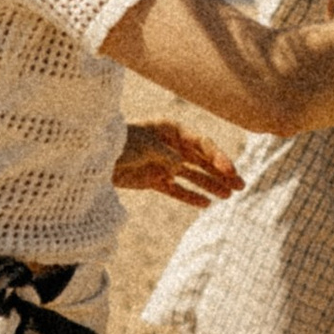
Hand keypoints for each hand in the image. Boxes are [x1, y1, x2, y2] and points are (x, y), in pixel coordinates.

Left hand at [114, 120, 242, 207]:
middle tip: (241, 185)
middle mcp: (170, 144)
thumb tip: (179, 168)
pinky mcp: (153, 179)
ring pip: (192, 175)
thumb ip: (167, 157)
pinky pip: (176, 189)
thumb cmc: (118, 143)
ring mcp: (162, 162)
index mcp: (170, 128)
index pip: (202, 143)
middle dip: (221, 172)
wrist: (92, 158)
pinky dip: (189, 196)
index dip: (218, 157)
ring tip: (229, 196)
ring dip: (210, 185)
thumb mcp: (146, 146)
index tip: (230, 171)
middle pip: (202, 159)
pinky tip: (206, 204)